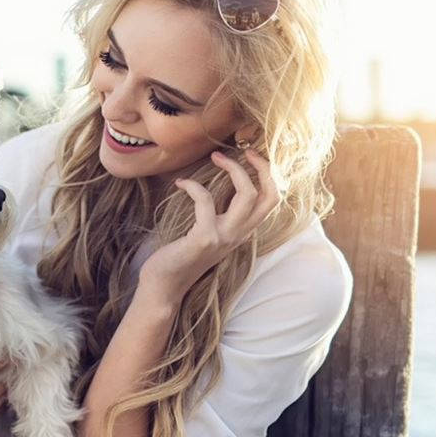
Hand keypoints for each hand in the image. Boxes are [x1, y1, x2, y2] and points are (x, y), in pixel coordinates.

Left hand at [138, 146, 282, 300]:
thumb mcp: (208, 234)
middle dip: (262, 166)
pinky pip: (206, 201)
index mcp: (242, 232)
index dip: (267, 175)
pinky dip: (193, 187)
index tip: (250, 156)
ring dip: (233, 169)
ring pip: (248, 194)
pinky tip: (180, 184)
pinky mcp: (204, 238)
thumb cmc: (181, 257)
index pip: (271, 201)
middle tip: (243, 150)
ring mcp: (224, 237)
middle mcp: (239, 235)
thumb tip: (219, 187)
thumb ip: (220, 217)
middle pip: (269, 195)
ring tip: (215, 157)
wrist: (164, 286)